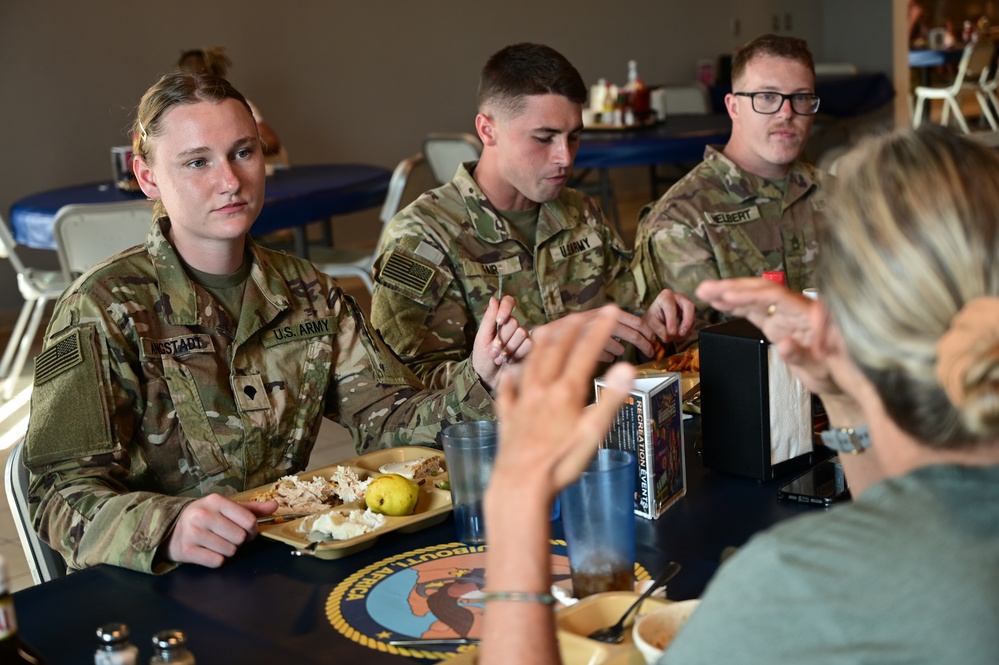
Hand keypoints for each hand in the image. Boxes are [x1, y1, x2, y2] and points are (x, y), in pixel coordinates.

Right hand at [163, 495, 276, 567]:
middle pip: (240, 538)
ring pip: (229, 551)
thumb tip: (275, 505)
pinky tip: (208, 551)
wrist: (171, 528)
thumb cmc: (205, 517)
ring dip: (228, 550)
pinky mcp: (186, 551)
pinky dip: (216, 560)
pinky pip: (216, 562)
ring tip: (217, 543)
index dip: (253, 530)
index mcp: (216, 501)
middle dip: (239, 541)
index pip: (249, 520)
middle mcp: (203, 515)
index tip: (247, 531)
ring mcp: (193, 533)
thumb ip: (252, 508)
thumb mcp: (226, 508)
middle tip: (230, 537)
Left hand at [472, 296, 530, 389]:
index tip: (499, 320)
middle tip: (494, 350)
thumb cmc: (482, 358)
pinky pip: (529, 344)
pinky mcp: (531, 350)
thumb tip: (493, 299)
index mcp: (500, 320)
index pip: (508, 302)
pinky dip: (516, 354)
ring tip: (500, 358)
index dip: (506, 308)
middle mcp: (513, 327)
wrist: (487, 379)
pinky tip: (510, 361)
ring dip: (508, 349)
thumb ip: (489, 318)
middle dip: (502, 338)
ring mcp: (523, 339)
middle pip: (514, 322)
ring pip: (522, 333)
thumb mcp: (482, 338)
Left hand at [491, 306, 635, 496]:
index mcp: (566, 392)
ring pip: (530, 363)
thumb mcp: (594, 432)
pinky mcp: (507, 419)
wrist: (521, 485)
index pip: (585, 351)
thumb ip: (610, 398)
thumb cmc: (561, 463)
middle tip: (583, 315)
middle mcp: (541, 391)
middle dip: (572, 328)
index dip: (599, 329)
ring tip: (546, 329)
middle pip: (556, 350)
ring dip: (541, 344)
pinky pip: (506, 392)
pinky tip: (509, 374)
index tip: (610, 311)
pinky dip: (509, 379)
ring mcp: (521, 403)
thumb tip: (626, 367)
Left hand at [641, 288, 695, 352]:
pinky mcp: (691, 314)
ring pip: (693, 316)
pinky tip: (679, 336)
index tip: (671, 332)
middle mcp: (678, 297)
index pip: (671, 307)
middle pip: (689, 306)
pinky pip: (693, 324)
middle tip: (682, 334)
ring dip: (686, 330)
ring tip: (676, 337)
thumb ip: (659, 329)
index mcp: (665, 296)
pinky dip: (687, 332)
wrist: (656, 319)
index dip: (672, 321)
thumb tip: (670, 335)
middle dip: (687, 321)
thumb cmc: (652, 318)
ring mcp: (687, 305)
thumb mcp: (650, 323)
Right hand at [696, 278, 862, 422]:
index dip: (749, 294)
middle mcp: (795, 310)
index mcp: (808, 315)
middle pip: (761, 289)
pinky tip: (720, 302)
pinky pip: (755, 309)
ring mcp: (786, 316)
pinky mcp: (779, 324)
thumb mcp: (821, 370)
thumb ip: (802, 357)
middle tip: (706, 288)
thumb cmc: (837, 373)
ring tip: (705, 291)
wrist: (842, 379)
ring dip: (730, 293)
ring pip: (755, 297)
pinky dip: (736, 305)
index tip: (727, 295)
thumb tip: (784, 344)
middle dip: (732, 287)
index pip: (774, 297)